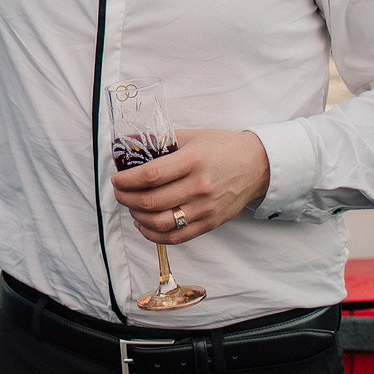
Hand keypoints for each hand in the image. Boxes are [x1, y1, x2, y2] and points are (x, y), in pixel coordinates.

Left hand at [112, 127, 269, 243]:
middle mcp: (199, 187)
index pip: (151, 175)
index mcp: (193, 161)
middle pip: (152, 201)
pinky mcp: (210, 223)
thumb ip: (162, 141)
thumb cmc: (222, 148)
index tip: (117, 179)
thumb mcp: (192, 136)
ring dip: (138, 217)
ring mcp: (205, 208)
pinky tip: (144, 224)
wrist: (257, 166)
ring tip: (131, 207)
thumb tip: (129, 143)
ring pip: (161, 223)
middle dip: (126, 198)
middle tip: (119, 192)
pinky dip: (154, 234)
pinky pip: (177, 237)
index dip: (127, 180)